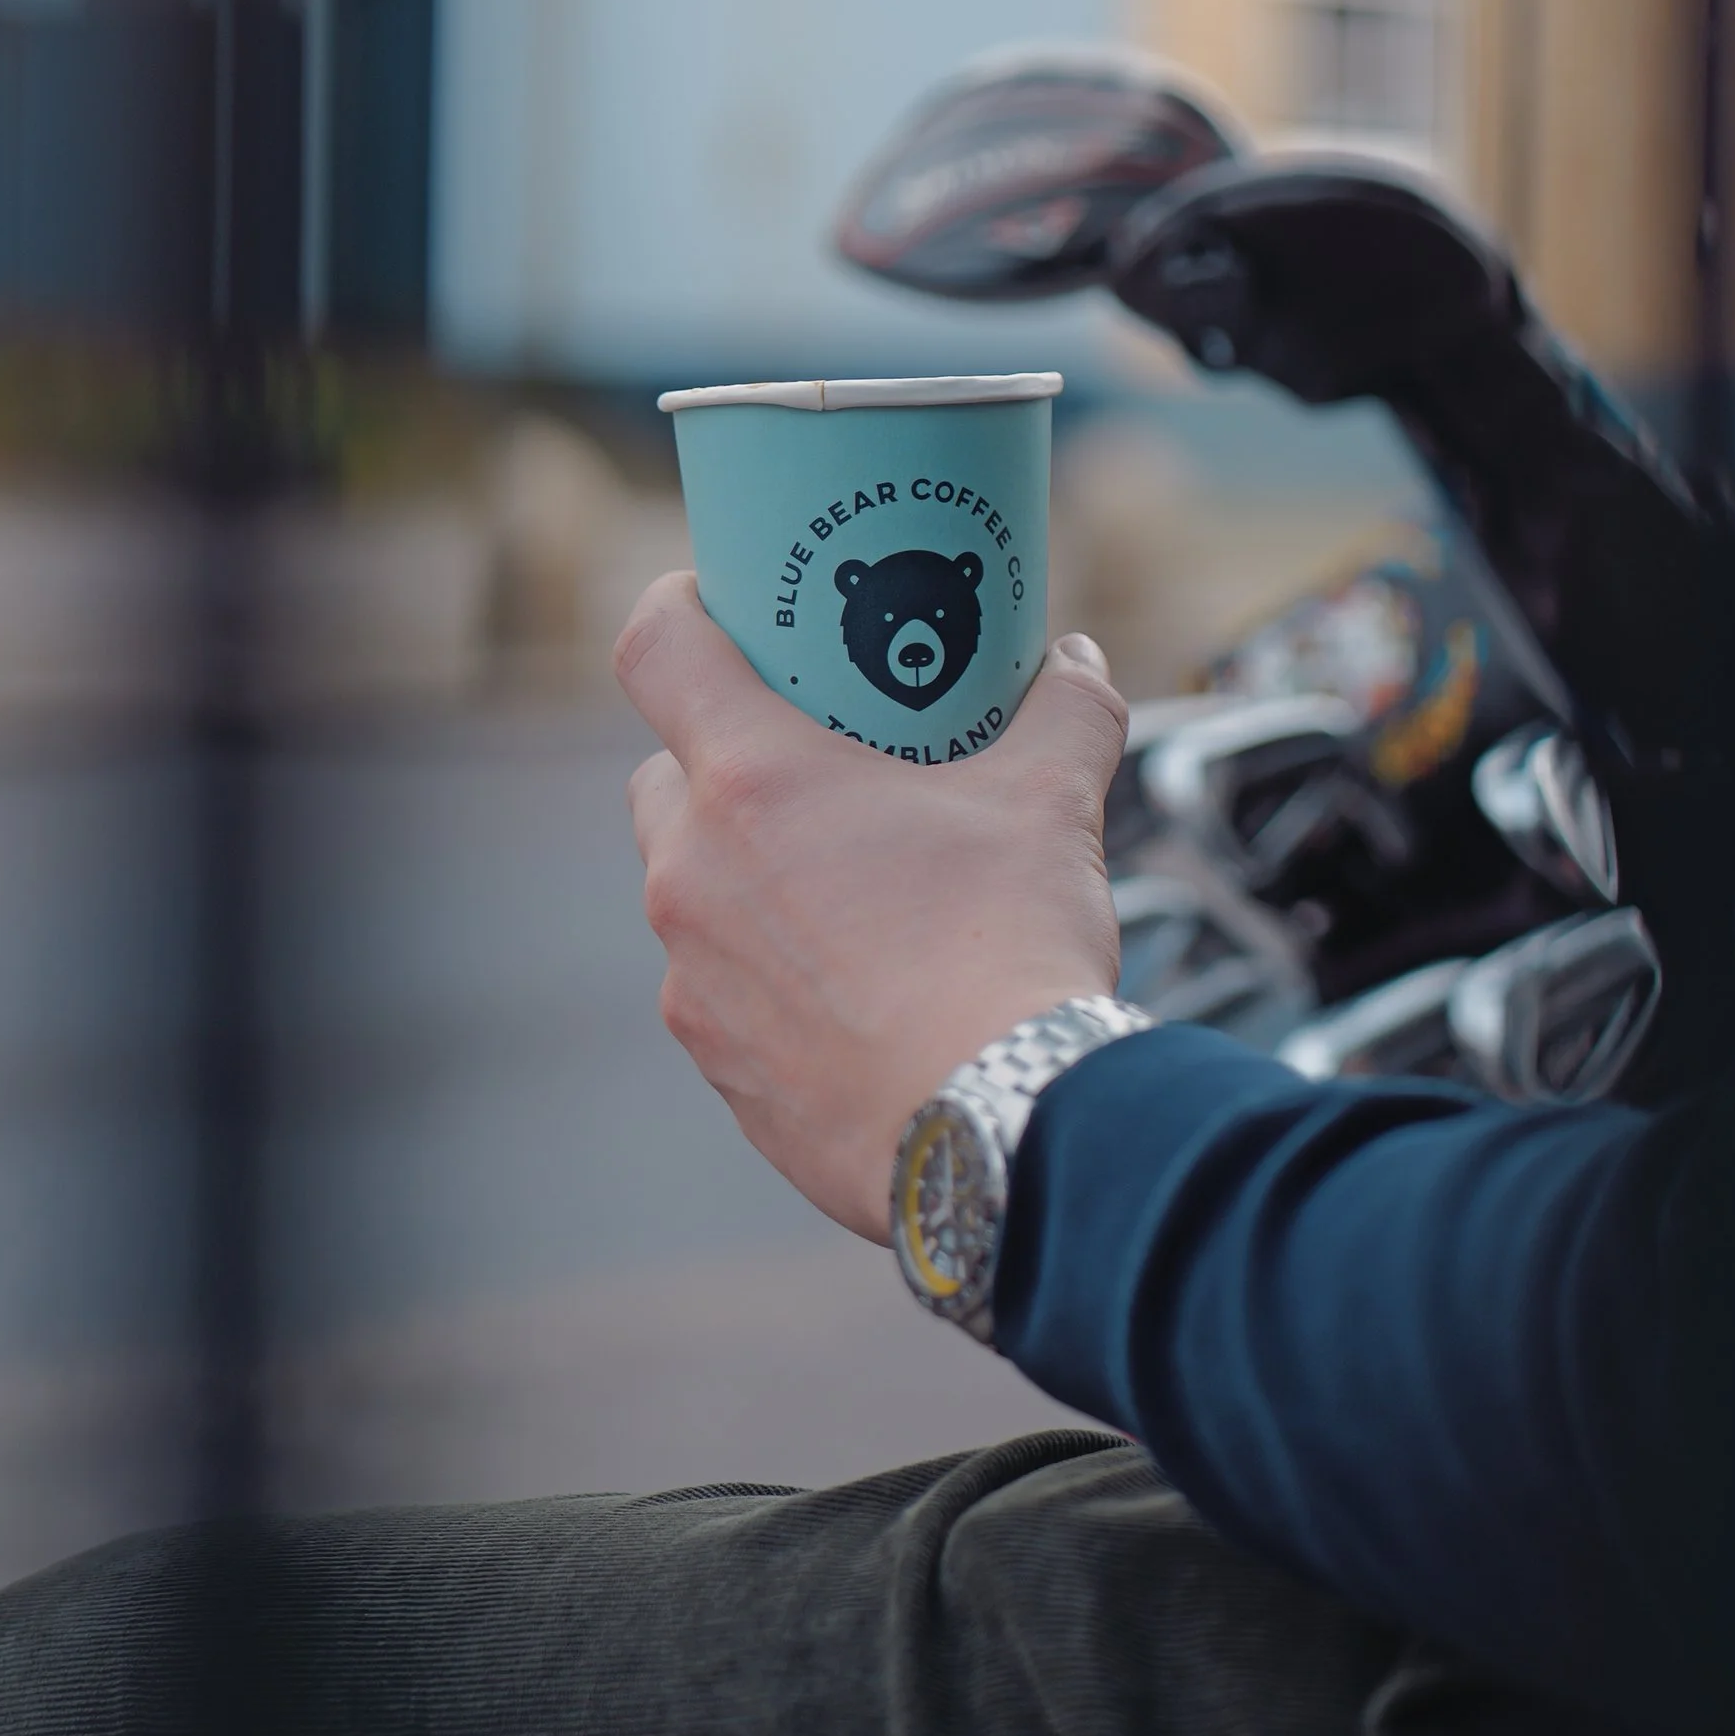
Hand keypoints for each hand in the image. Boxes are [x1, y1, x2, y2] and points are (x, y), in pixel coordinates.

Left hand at [618, 573, 1128, 1242]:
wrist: (999, 1130)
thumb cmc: (1009, 954)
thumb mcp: (1054, 804)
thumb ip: (1066, 710)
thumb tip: (1079, 660)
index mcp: (754, 783)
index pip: (655, 649)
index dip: (677, 609)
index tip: (714, 606)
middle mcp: (694, 876)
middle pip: (665, 778)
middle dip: (721, 763)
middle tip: (812, 766)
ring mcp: (693, 980)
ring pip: (690, 893)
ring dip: (747, 875)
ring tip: (848, 887)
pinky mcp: (717, 1065)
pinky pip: (721, 991)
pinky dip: (769, 974)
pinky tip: (854, 987)